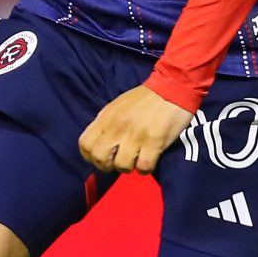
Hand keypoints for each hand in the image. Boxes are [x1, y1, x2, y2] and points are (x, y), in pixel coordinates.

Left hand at [79, 84, 194, 175]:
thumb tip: (101, 145)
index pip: (85, 144)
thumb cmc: (145, 99)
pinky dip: (145, 169)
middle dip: (107, 166)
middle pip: (100, 158)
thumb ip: (107, 124)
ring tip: (137, 159)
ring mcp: (136, 135)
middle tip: (118, 162)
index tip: (102, 158)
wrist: (173, 87)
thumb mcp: (118, 107)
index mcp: (106, 116)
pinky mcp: (154, 142)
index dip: (90, 156)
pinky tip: (149, 160)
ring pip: (122, 166)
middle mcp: (117, 126)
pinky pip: (143, 167)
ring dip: (129, 167)